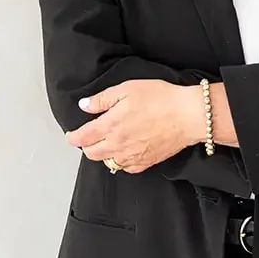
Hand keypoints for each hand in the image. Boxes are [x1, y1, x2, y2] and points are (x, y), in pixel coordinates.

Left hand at [65, 80, 198, 173]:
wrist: (188, 116)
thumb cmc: (160, 99)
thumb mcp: (127, 89)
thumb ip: (102, 99)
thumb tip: (84, 106)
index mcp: (110, 125)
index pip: (83, 138)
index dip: (73, 138)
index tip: (71, 136)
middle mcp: (118, 145)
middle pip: (92, 154)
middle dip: (86, 146)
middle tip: (88, 138)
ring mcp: (132, 157)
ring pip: (108, 162)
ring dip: (103, 154)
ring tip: (107, 143)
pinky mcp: (145, 163)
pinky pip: (126, 168)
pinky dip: (120, 161)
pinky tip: (124, 151)